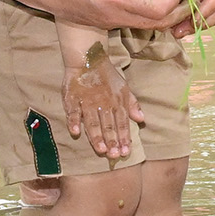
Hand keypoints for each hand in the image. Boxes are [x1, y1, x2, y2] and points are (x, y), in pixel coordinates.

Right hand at [18, 0, 188, 32]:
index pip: (160, 10)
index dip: (175, 1)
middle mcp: (116, 17)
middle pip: (156, 24)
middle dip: (174, 12)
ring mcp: (107, 24)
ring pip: (143, 25)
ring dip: (158, 14)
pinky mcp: (100, 25)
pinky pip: (128, 23)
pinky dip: (142, 15)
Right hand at [63, 45, 142, 161]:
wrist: (89, 59)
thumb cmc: (107, 77)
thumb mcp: (124, 88)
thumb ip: (132, 104)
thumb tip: (142, 119)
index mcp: (116, 102)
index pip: (122, 123)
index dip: (124, 137)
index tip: (125, 152)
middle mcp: (103, 104)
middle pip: (108, 125)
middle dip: (112, 141)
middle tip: (114, 155)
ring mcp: (87, 101)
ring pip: (93, 121)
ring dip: (96, 136)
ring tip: (101, 150)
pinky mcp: (73, 98)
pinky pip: (73, 111)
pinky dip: (74, 121)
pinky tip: (75, 132)